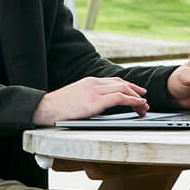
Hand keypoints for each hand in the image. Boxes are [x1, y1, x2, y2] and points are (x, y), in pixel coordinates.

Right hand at [33, 76, 148, 126]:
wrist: (45, 108)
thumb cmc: (57, 108)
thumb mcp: (76, 99)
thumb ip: (88, 100)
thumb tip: (98, 108)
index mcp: (89, 82)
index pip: (113, 81)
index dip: (127, 86)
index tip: (136, 93)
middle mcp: (93, 83)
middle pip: (121, 83)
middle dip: (135, 91)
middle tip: (144, 99)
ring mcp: (94, 90)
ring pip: (123, 89)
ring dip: (136, 97)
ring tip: (144, 106)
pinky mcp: (95, 101)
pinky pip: (119, 98)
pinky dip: (132, 101)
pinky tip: (138, 105)